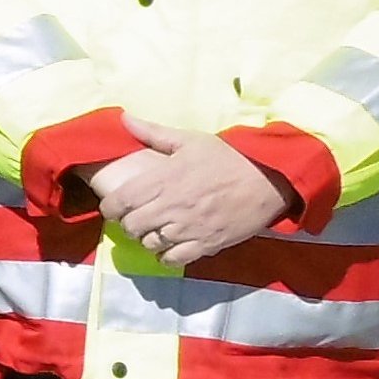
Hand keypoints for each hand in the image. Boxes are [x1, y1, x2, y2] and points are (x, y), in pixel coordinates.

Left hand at [84, 120, 297, 267]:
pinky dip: (166, 255)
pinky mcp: (205, 244)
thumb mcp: (191, 140)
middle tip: (136, 216)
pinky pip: (173, 259)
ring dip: (147, 238)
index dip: (110, 207)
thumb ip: (153, 133)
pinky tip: (170, 245)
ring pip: (149, 244)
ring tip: (154, 229)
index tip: (115, 205)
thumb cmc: (228, 157)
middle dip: (128, 223)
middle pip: (131, 227)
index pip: (120, 202)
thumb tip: (124, 119)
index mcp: (164, 179)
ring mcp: (189, 228)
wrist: (268, 179)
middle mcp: (172, 206)